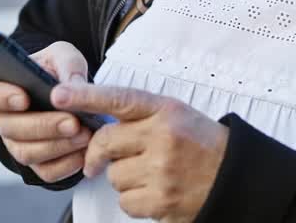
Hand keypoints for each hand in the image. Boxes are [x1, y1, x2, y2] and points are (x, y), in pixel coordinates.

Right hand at [0, 41, 91, 182]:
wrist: (72, 95)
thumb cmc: (58, 70)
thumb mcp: (63, 55)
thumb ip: (67, 64)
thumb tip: (72, 85)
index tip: (24, 97)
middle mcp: (1, 118)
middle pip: (8, 128)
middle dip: (43, 126)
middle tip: (72, 121)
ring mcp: (15, 143)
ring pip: (26, 153)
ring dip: (57, 145)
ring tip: (84, 134)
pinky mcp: (36, 163)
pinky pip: (46, 171)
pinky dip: (67, 163)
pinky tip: (85, 150)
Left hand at [53, 82, 228, 222]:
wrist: (236, 177)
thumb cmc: (203, 145)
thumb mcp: (177, 115)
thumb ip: (140, 116)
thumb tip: (97, 125)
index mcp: (166, 111)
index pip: (119, 99)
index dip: (86, 96)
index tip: (59, 94)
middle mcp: (164, 137)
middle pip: (105, 143)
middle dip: (98, 153)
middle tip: (99, 159)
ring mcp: (162, 171)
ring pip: (114, 176)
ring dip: (124, 178)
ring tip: (150, 174)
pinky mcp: (162, 201)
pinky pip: (125, 201)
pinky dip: (135, 200)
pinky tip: (154, 192)